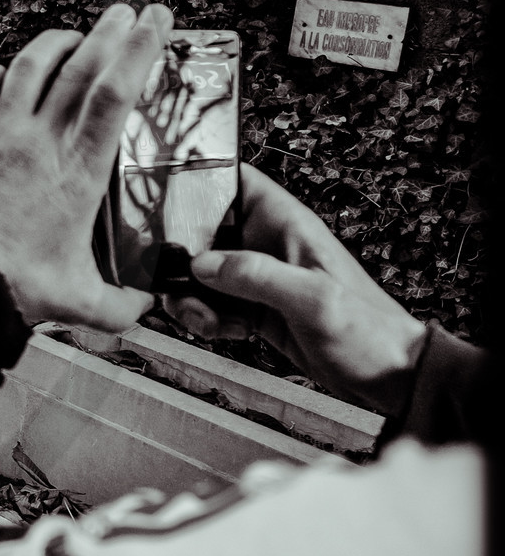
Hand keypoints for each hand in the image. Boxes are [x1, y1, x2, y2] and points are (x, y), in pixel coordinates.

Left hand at [0, 3, 171, 329]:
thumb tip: (141, 308)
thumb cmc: (12, 286)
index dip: (140, 50)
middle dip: (110, 32)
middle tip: (128, 12)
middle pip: (80, 68)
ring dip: (55, 43)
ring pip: (29, 68)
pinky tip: (0, 73)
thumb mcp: (81, 300)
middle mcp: (39, 142)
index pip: (115, 93)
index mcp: (78, 170)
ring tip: (74, 34)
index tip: (156, 22)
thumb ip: (119, 304)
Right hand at [165, 163, 426, 414]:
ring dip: (190, 295)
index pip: (236, 181)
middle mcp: (267, 246)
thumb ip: (257, 275)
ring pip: (200, 272)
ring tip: (207, 317)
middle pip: (203, 231)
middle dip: (181, 255)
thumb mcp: (313, 297)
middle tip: (178, 280)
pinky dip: (205, 318)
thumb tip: (204, 263)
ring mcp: (258, 277)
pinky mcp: (253, 307)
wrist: (387, 375)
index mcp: (286, 225)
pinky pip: (210, 303)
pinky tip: (224, 330)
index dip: (200, 180)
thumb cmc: (369, 330)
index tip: (168, 199)